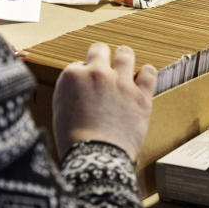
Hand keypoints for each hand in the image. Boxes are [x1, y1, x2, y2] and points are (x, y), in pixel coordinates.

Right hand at [52, 43, 156, 160]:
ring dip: (124, 57)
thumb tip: (80, 87)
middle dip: (100, 56)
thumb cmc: (74, 140)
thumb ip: (70, 92)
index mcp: (72, 76)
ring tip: (124, 60)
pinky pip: (149, 72)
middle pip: (99, 50)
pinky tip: (143, 77)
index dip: (83, 76)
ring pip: (125, 54)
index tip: (86, 87)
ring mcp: (121, 82)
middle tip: (103, 64)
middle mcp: (96, 73)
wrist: (95, 157)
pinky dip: (146, 73)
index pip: (78, 65)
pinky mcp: (141, 95)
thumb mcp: (60, 111)